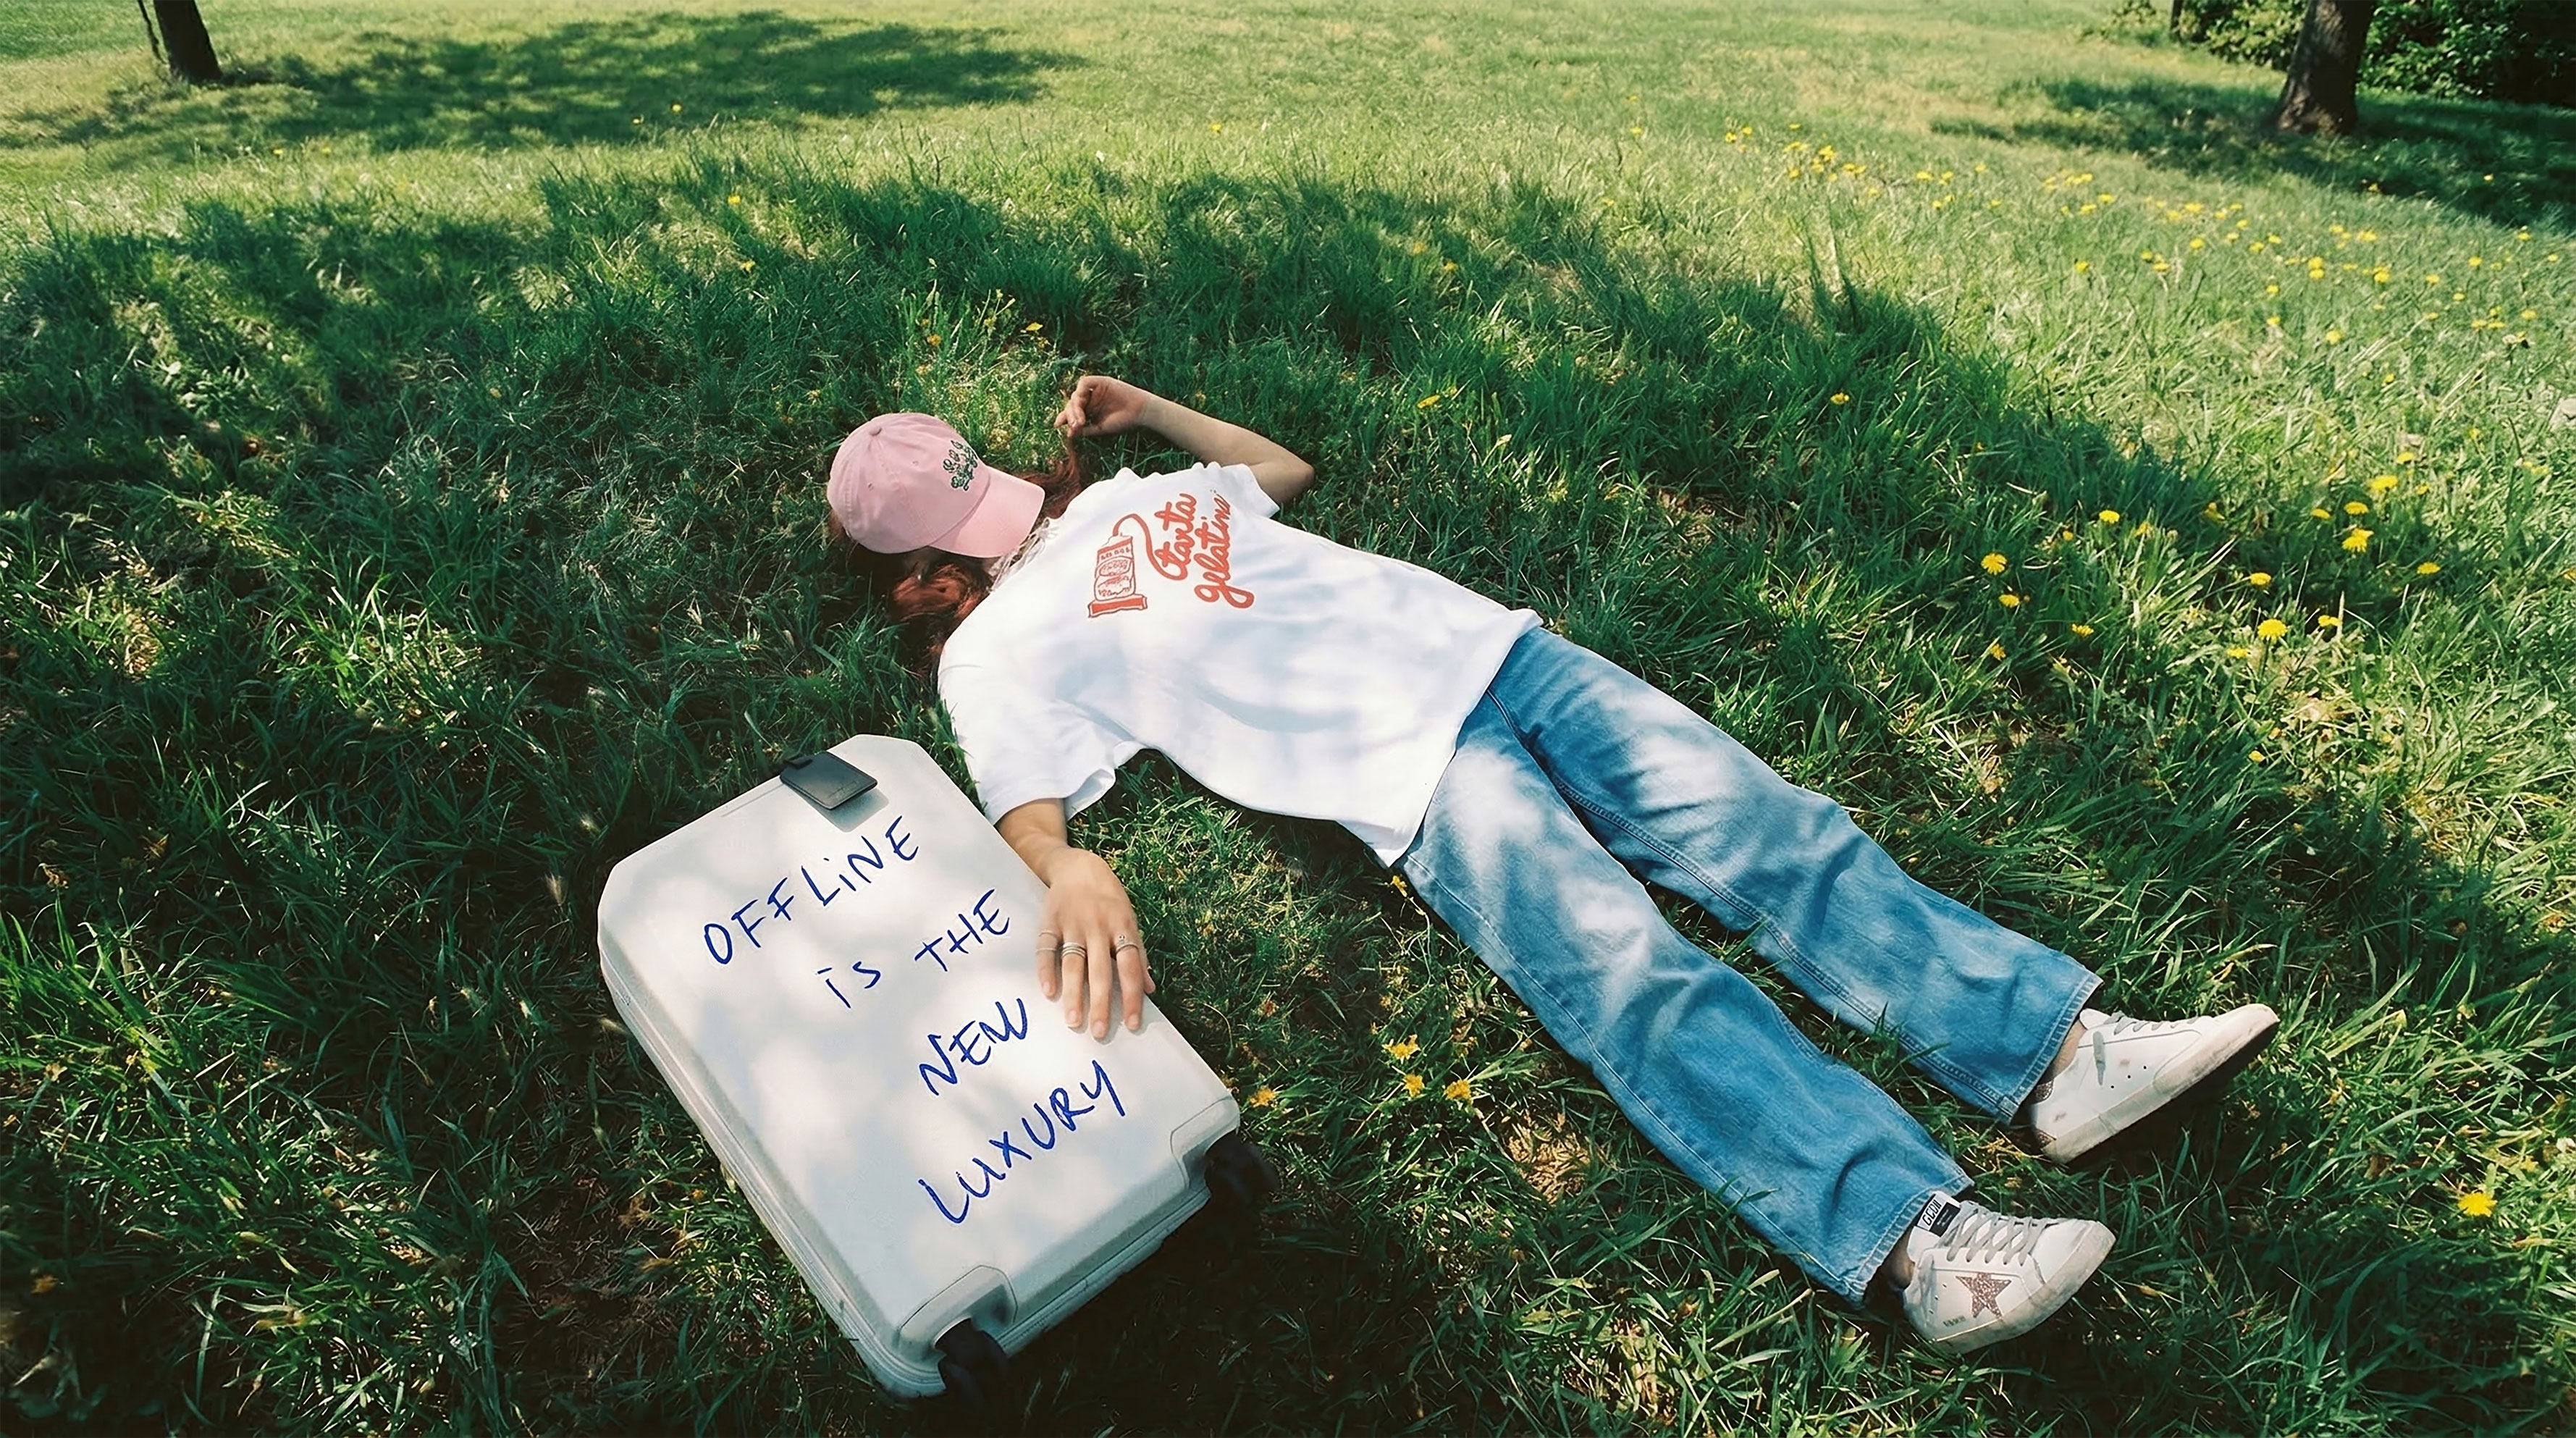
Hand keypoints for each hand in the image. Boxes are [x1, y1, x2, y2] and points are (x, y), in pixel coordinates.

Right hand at [1030, 846, 1153, 1038]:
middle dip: (1102, 1003)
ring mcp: (1072, 923)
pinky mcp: (1050, 921)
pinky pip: (1046, 948)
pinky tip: (1048, 992)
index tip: (1133, 1024)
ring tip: (1074, 1022)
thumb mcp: (1129, 921)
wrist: (1078, 866)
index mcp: (1122, 927)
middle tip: (1101, 1033)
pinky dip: (1046, 970)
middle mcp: (1098, 927)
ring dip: (1074, 994)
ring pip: (1074, 963)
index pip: (1131, 968)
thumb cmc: (1109, 899)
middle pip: (1101, 970)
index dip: (1133, 996)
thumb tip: (1150, 988)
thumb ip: (1138, 954)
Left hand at [1054, 375, 1156, 438]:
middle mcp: (1091, 399)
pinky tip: (1082, 401)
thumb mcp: (1100, 428)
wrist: (1140, 413)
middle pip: (1072, 404)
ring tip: (1079, 421)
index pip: (1072, 412)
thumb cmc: (1123, 422)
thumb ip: (1084, 429)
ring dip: (1075, 408)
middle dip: (1070, 415)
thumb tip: (1067, 434)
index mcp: (1089, 410)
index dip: (1064, 417)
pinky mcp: (1101, 381)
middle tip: (1074, 426)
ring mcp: (1095, 390)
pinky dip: (1080, 390)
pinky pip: (1084, 382)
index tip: (1057, 425)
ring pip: (1076, 395)